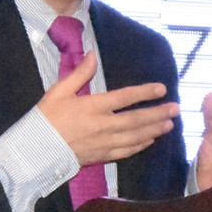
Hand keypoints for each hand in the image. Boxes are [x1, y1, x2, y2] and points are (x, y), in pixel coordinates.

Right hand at [37, 51, 178, 167]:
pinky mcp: (101, 156)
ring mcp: (103, 143)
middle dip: (158, 114)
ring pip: (135, 137)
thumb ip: (79, 73)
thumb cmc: (46, 117)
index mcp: (93, 106)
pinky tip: (150, 140)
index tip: (161, 88)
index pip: (125, 97)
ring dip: (154, 130)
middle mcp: (102, 125)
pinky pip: (126, 152)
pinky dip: (140, 146)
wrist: (35, 149)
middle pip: (137, 119)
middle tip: (176, 109)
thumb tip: (91, 54)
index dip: (145, 92)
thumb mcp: (59, 91)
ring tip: (169, 124)